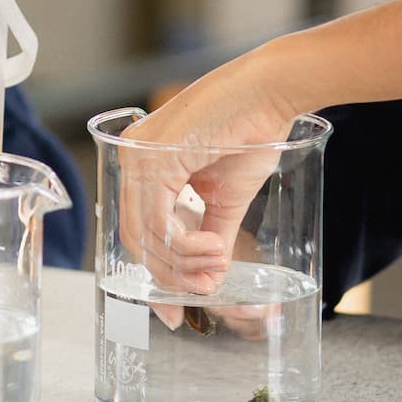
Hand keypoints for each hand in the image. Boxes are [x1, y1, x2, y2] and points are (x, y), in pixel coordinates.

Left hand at [119, 47, 302, 299]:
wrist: (270, 93)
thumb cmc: (250, 131)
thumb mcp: (224, 197)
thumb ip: (208, 236)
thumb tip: (208, 281)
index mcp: (143, 163)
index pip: (135, 229)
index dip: (158, 273)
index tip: (177, 309)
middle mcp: (132, 156)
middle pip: (134, 237)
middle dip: (170, 275)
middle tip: (204, 288)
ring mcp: (139, 153)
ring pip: (144, 233)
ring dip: (182, 262)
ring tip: (217, 263)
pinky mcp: (154, 155)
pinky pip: (156, 218)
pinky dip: (185, 244)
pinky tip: (213, 249)